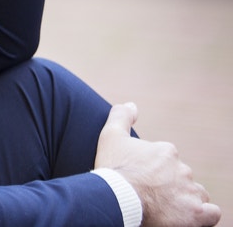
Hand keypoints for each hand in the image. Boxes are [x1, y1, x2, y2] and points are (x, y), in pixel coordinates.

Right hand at [95, 103, 221, 225]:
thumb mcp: (111, 137)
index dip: (155, 174)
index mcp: (166, 153)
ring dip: (185, 201)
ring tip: (166, 209)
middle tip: (151, 197)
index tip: (143, 182)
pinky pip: (211, 213)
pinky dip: (203, 215)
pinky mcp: (195, 213)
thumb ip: (121, 117)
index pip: (168, 163)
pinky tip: (188, 217)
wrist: (116, 196)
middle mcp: (182, 169)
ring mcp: (190, 191)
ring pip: (195, 195)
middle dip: (170, 187)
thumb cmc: (112, 168)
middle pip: (182, 179)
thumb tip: (132, 105)